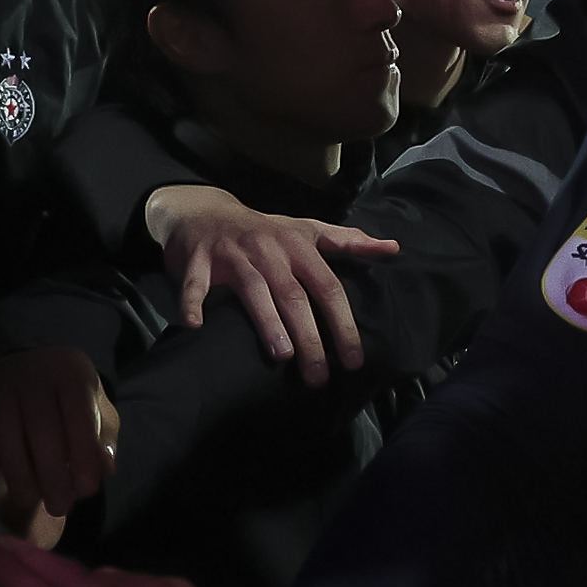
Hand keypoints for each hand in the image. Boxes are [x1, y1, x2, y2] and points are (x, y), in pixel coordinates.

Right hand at [0, 346, 119, 532]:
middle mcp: (31, 373)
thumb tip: (104, 469)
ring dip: (19, 474)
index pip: (79, 414)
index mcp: (69, 372)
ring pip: (5, 431)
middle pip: (42, 427)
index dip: (83, 455)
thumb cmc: (64, 400)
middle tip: (58, 508)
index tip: (86, 491)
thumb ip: (102, 439)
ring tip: (29, 499)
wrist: (16, 367)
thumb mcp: (94, 409)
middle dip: (52, 475)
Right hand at [145, 184, 397, 383]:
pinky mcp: (196, 260)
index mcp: (298, 246)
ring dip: (267, 322)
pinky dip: (192, 302)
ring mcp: (232, 254)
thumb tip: (393, 248)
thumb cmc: (263, 230)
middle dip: (309, 337)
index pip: (328, 287)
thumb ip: (349, 242)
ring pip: (253, 290)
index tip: (353, 360)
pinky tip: (195, 325)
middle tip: (319, 376)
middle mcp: (268, 250)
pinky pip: (194, 283)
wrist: (204, 210)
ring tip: (281, 356)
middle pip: (293, 295)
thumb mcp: (307, 230)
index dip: (342, 323)